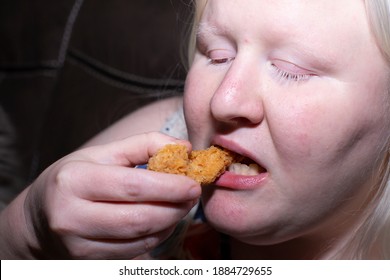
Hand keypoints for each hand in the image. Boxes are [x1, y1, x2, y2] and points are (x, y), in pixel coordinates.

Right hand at [22, 132, 199, 258]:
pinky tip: (162, 221)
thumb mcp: (102, 153)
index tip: (193, 184)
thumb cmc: (74, 178)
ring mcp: (79, 245)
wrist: (39, 218)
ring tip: (180, 205)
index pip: (132, 187)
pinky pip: (135, 252)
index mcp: (74, 181)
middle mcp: (72, 217)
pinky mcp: (89, 262)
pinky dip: (157, 236)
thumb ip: (144, 145)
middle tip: (192, 195)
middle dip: (175, 207)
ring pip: (141, 239)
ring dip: (170, 222)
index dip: (169, 187)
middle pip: (140, 219)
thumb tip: (183, 147)